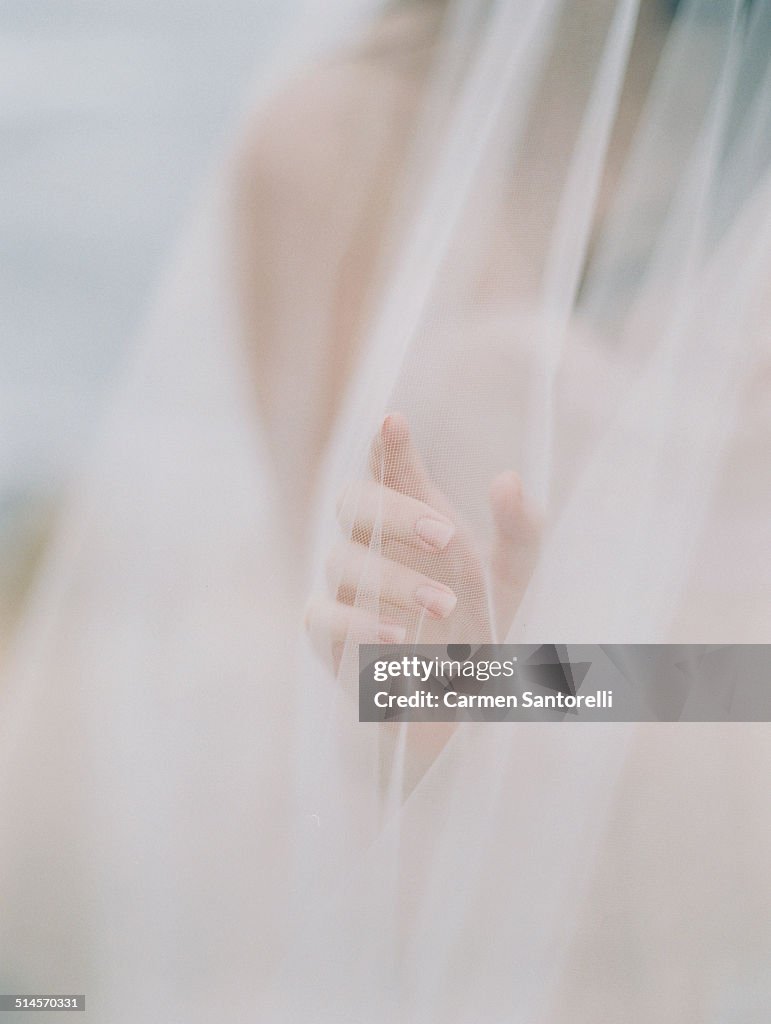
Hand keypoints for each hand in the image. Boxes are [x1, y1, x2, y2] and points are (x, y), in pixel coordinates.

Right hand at [306, 414, 539, 672]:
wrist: (456, 695)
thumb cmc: (479, 620)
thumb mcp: (514, 576)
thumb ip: (520, 530)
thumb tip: (508, 479)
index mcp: (411, 517)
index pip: (389, 468)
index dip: (386, 444)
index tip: (394, 421)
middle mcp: (372, 544)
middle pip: (354, 501)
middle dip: (396, 513)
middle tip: (446, 536)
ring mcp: (346, 586)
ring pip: (343, 560)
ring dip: (395, 580)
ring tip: (446, 605)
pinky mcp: (329, 634)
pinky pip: (322, 616)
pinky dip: (356, 622)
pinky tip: (397, 634)